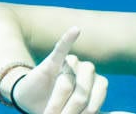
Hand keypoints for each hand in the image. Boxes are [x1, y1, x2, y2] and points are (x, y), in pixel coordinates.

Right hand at [12, 27, 133, 113]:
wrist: (34, 104)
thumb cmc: (61, 108)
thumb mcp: (84, 113)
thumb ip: (102, 112)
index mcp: (95, 81)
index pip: (102, 86)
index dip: (93, 103)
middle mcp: (84, 70)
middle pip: (88, 80)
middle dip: (76, 102)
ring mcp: (68, 65)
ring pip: (72, 73)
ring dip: (61, 93)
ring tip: (51, 108)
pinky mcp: (52, 62)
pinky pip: (61, 48)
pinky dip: (68, 39)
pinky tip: (76, 30)